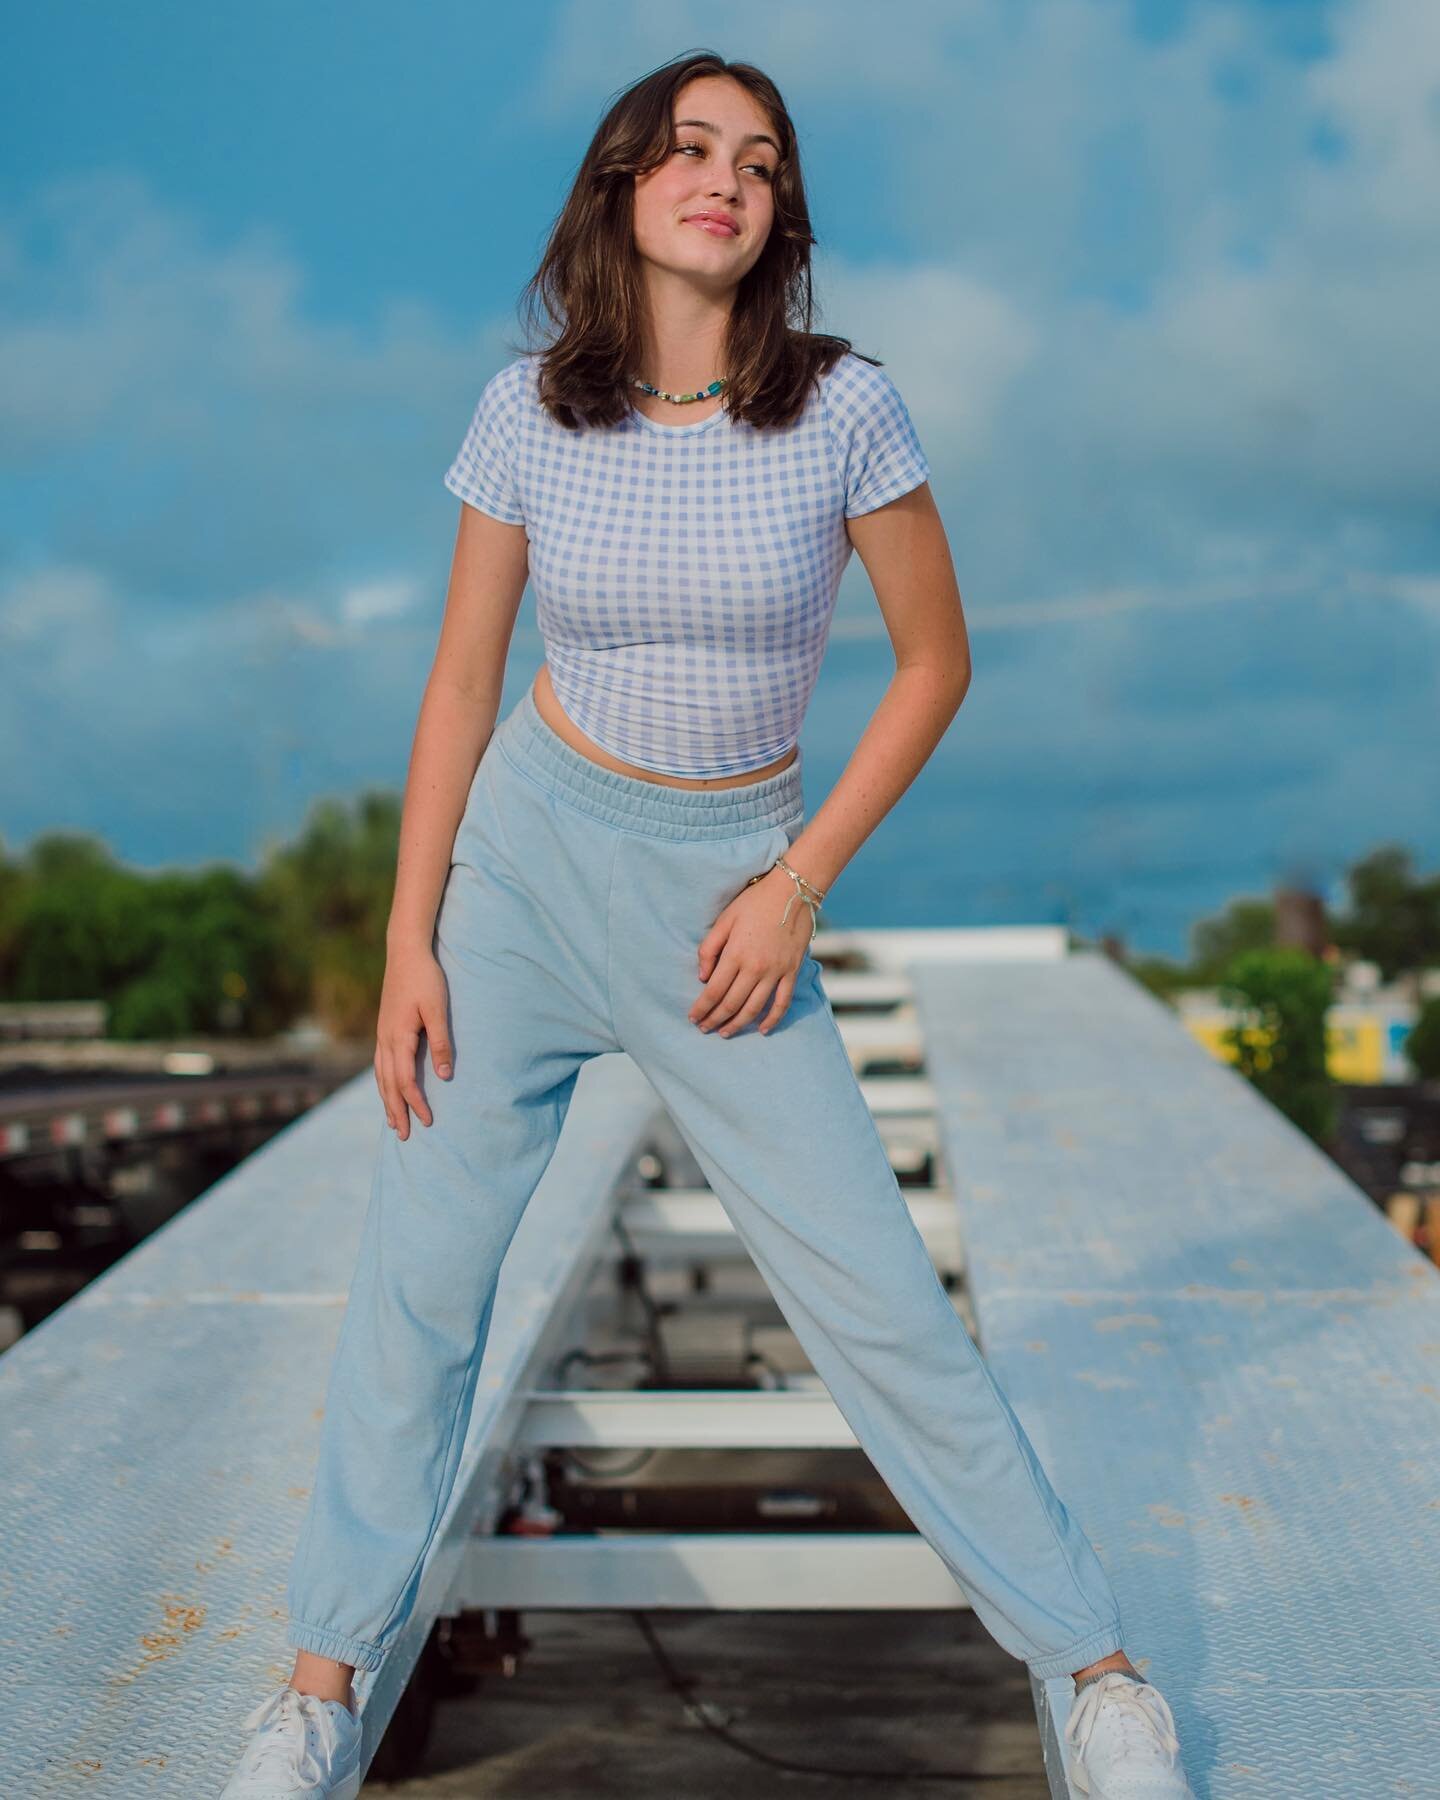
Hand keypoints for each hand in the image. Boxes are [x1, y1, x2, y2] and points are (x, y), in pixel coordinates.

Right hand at [374, 941, 453, 1139]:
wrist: (405, 952)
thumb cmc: (426, 978)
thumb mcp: (438, 1009)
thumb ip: (441, 1042)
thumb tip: (445, 1076)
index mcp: (398, 1038)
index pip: (406, 1081)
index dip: (417, 1103)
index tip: (429, 1121)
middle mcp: (385, 1040)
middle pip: (388, 1085)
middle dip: (396, 1111)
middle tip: (404, 1137)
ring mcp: (382, 1034)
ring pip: (381, 1076)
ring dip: (387, 1100)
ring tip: (392, 1121)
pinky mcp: (384, 1028)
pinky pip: (380, 1064)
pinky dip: (383, 1082)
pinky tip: (388, 1088)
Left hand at [689, 865, 814, 1037]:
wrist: (792, 891)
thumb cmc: (754, 903)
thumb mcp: (724, 919)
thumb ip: (709, 949)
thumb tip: (702, 978)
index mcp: (735, 954)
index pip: (713, 991)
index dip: (701, 1008)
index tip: (693, 1018)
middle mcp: (755, 968)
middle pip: (731, 1003)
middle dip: (715, 1019)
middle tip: (704, 1029)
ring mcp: (776, 972)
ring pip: (754, 1008)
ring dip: (738, 1024)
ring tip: (725, 1032)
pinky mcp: (792, 972)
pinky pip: (782, 1002)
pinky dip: (772, 1019)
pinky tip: (762, 1029)